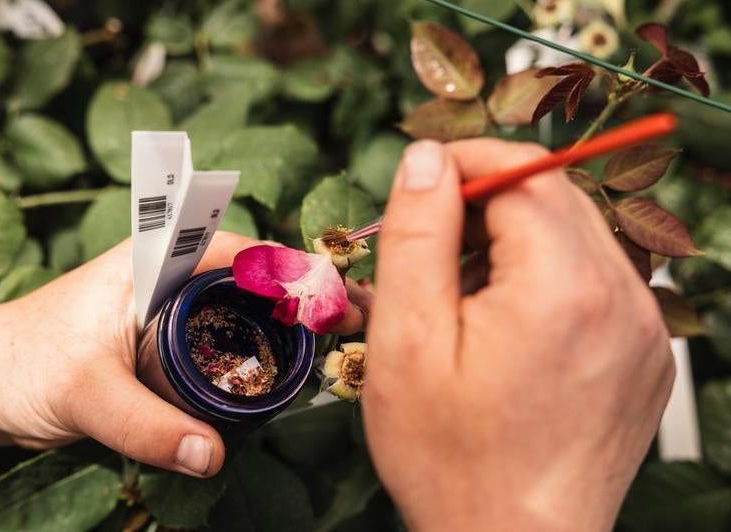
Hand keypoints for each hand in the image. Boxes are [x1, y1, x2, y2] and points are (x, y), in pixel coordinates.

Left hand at [0, 232, 367, 477]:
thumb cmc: (26, 364)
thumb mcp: (88, 392)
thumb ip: (148, 425)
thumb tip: (212, 456)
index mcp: (154, 257)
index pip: (242, 249)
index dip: (296, 271)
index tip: (340, 301)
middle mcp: (171, 272)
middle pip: (255, 273)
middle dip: (307, 293)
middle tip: (353, 323)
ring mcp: (172, 304)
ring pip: (245, 302)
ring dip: (290, 319)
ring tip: (336, 343)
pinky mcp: (170, 336)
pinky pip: (229, 332)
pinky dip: (262, 344)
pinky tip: (288, 366)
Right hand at [363, 140, 672, 530]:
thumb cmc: (452, 458)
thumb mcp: (408, 341)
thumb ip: (418, 235)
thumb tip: (427, 159)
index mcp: (561, 288)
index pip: (526, 170)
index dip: (467, 163)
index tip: (423, 189)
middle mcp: (620, 299)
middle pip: (554, 196)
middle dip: (486, 202)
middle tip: (431, 251)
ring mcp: (642, 328)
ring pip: (576, 234)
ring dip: (515, 240)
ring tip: (465, 298)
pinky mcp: (644, 352)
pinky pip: (596, 278)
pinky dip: (547, 275)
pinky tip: (507, 325)